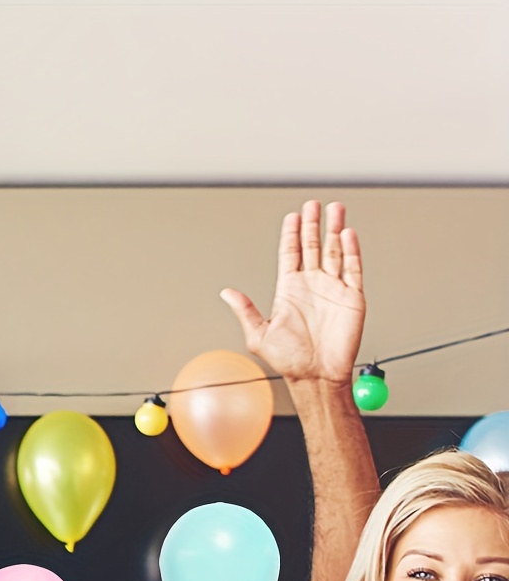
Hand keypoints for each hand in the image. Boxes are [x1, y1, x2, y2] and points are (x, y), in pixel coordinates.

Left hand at [222, 200, 364, 384]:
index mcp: (289, 291)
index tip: (292, 217)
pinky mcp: (352, 296)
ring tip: (334, 209)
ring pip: (334, 251)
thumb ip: (245, 311)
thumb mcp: (258, 335)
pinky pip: (353, 267)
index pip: (290, 255)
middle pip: (313, 246)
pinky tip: (347, 234)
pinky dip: (351, 250)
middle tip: (312, 204)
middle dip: (312, 225)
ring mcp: (332, 289)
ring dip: (334, 229)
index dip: (291, 235)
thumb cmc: (289, 360)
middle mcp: (311, 286)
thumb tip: (226, 292)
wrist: (316, 376)